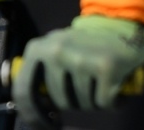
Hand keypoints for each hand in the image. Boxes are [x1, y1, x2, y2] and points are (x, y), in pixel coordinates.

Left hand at [15, 15, 143, 123]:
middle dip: (75, 102)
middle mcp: (56, 51)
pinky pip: (104, 103)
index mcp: (38, 48)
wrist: (119, 24)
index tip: (40, 124)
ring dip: (94, 100)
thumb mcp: (53, 49)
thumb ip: (39, 71)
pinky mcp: (106, 67)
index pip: (24, 89)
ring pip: (84, 104)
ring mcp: (80, 59)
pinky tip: (114, 85)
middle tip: (84, 87)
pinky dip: (112, 101)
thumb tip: (26, 105)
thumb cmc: (82, 44)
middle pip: (61, 102)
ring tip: (99, 81)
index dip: (30, 113)